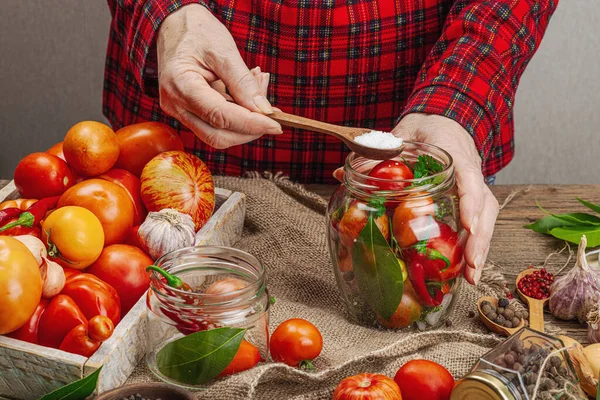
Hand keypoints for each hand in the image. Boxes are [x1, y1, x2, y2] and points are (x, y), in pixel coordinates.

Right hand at [157, 4, 281, 148]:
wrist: (174, 26)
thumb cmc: (196, 32)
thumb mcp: (224, 50)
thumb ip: (243, 82)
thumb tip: (264, 111)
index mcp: (180, 85)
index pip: (220, 117)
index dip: (250, 124)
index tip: (276, 124)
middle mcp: (175, 104)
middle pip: (217, 136)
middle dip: (249, 129)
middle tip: (271, 110)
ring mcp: (180, 110)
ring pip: (218, 134)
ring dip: (245, 122)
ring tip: (259, 88)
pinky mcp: (188, 112)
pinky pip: (215, 123)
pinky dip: (237, 114)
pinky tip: (248, 94)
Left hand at [334, 113, 498, 284]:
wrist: (443, 120)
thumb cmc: (423, 129)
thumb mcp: (399, 135)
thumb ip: (374, 153)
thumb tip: (340, 173)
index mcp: (453, 152)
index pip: (468, 176)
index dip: (470, 201)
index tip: (468, 224)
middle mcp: (469, 171)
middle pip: (484, 205)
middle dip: (479, 237)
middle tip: (471, 265)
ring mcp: (473, 186)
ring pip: (486, 217)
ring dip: (480, 248)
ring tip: (470, 277)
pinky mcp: (470, 198)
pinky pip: (478, 222)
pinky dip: (474, 245)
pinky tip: (465, 269)